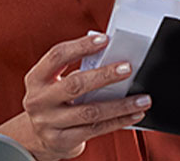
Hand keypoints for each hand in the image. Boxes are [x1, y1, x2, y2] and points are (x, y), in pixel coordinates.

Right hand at [0, 33, 151, 160]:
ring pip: (90, 111)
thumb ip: (77, 69)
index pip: (57, 56)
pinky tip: (135, 114)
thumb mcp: (55, 83)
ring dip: (121, 105)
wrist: (38, 138)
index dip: (81, 46)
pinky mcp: (63, 141)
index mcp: (37, 79)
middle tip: (127, 68)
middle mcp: (39, 101)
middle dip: (104, 75)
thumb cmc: (53, 101)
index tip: (105, 40)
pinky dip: (119, 121)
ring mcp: (49, 123)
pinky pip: (97, 129)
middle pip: (75, 85)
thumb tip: (112, 57)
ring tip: (142, 99)